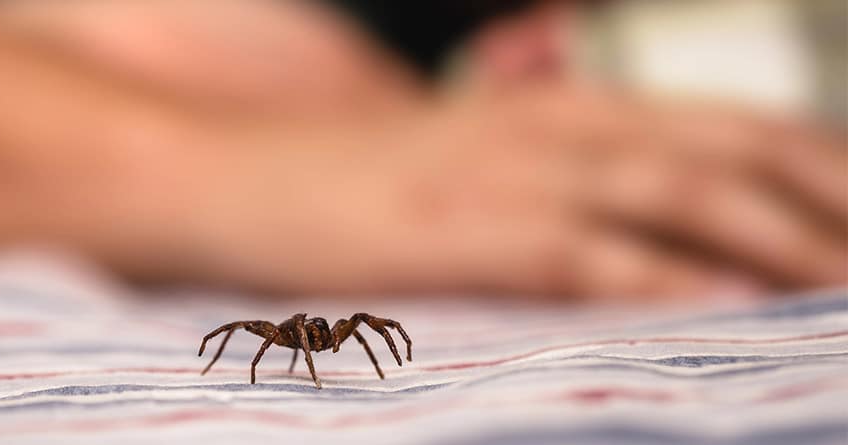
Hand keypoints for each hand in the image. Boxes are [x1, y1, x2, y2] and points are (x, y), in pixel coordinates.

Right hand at [178, 86, 846, 301]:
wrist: (230, 178)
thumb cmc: (353, 182)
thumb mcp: (469, 163)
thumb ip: (557, 176)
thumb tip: (649, 235)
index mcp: (560, 107)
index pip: (727, 125)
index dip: (820, 166)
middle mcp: (549, 126)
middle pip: (728, 151)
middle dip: (827, 205)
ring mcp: (503, 175)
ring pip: (676, 194)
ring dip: (777, 243)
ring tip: (846, 293)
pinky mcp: (457, 232)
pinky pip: (581, 254)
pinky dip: (662, 282)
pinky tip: (722, 311)